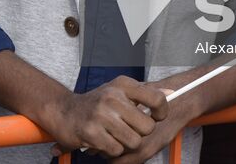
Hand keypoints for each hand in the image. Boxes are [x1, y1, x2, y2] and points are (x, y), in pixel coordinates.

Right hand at [42, 77, 166, 158]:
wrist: (63, 111)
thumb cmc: (95, 104)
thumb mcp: (119, 91)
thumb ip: (145, 94)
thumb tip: (172, 93)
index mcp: (122, 85)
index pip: (156, 99)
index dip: (162, 112)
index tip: (156, 117)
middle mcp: (113, 97)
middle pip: (147, 127)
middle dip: (140, 133)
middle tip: (128, 129)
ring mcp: (101, 115)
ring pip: (133, 141)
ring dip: (124, 143)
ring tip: (113, 135)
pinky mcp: (92, 133)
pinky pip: (116, 151)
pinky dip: (111, 150)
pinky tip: (102, 140)